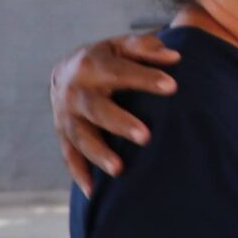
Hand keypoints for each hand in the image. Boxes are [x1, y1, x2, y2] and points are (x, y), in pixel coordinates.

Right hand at [52, 33, 181, 191]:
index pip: (120, 71)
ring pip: (80, 137)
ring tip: (120, 170)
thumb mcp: (122, 45)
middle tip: (146, 137)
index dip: (145, 78)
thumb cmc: (108, 59)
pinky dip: (79, 174)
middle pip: (96, 109)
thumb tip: (174, 58)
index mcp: (91, 64)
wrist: (67, 70)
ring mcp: (66, 115)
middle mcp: (75, 91)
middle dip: (119, 123)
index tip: (172, 87)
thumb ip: (146, 48)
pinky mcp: (63, 134)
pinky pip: (69, 156)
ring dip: (98, 154)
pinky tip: (93, 192)